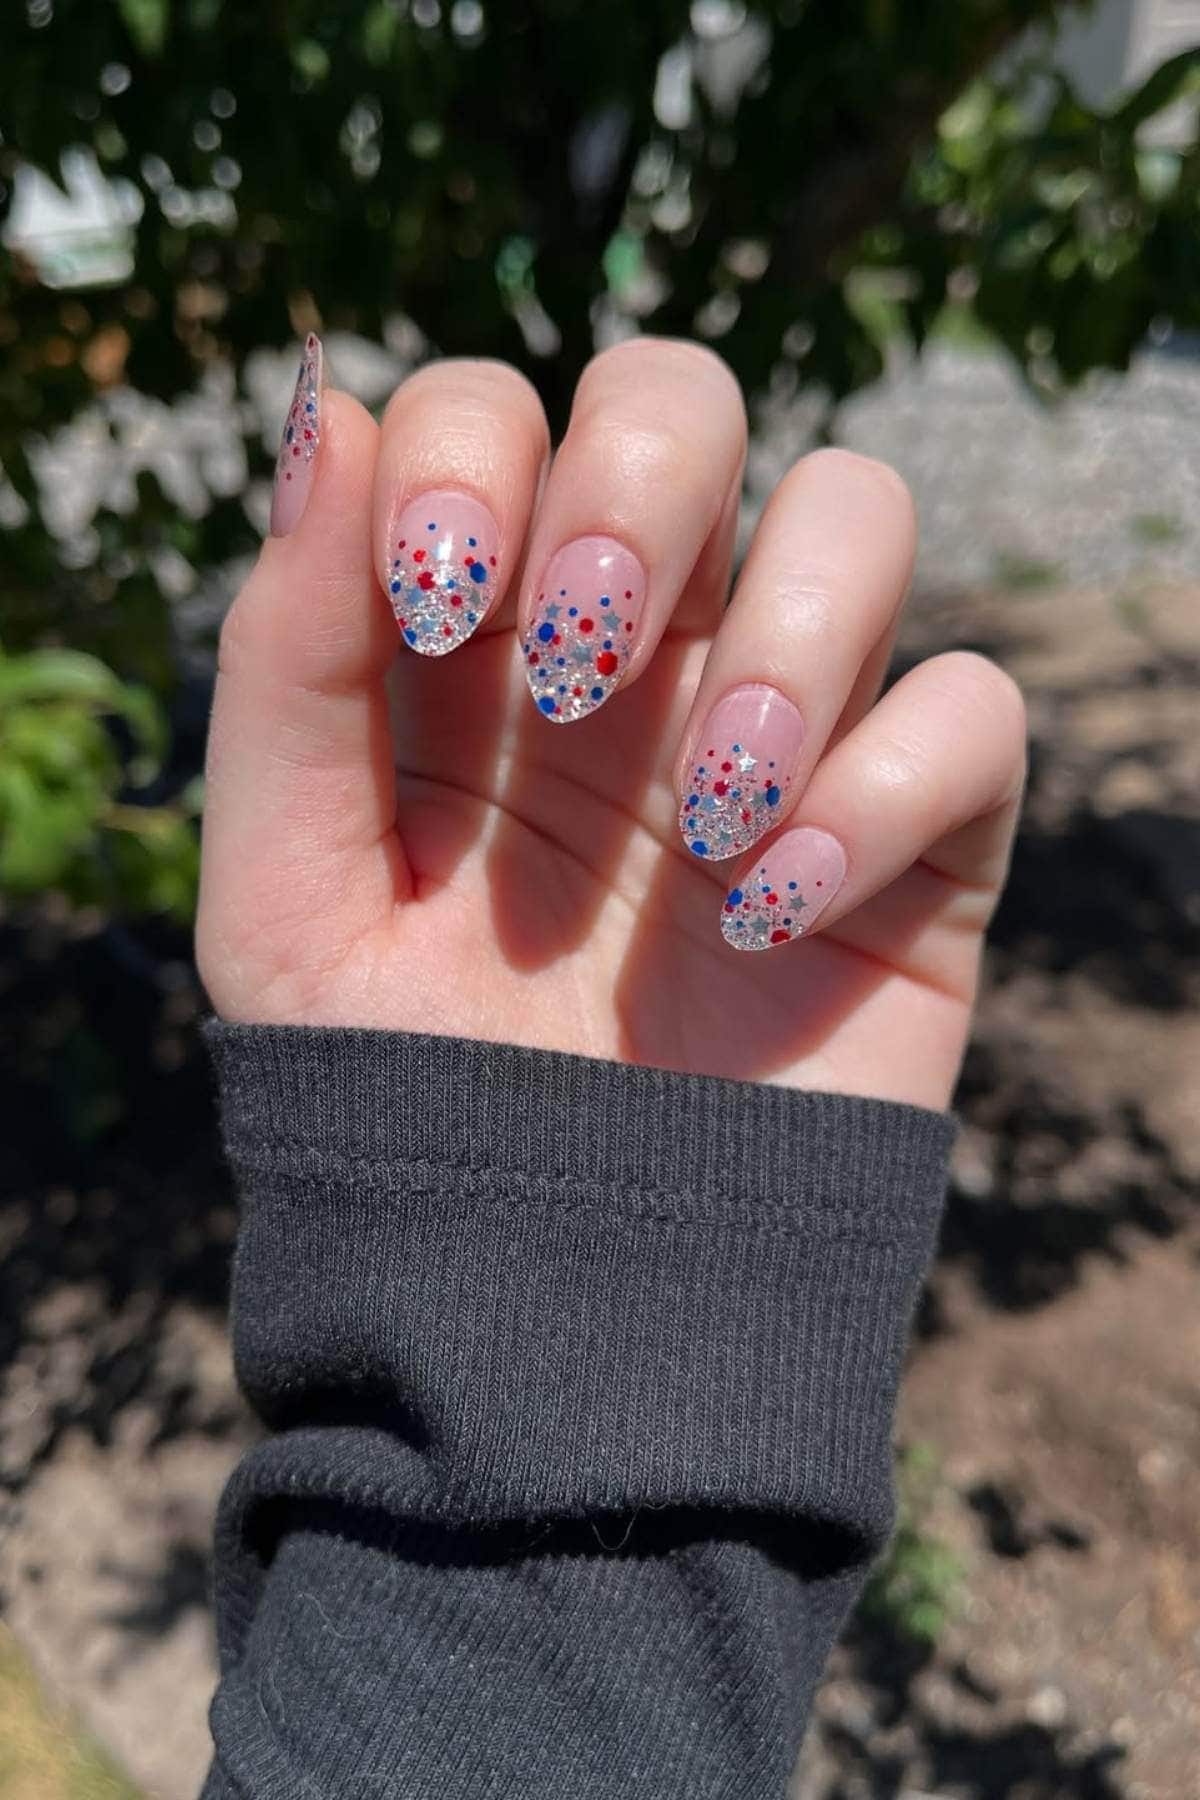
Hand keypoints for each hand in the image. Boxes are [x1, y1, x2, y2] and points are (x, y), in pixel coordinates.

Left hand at [197, 337, 1024, 1109]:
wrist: (556, 1295)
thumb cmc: (405, 1092)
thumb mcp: (288, 891)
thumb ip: (285, 661)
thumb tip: (319, 408)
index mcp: (476, 643)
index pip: (492, 412)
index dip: (468, 452)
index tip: (434, 606)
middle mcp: (636, 652)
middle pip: (685, 398)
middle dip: (638, 482)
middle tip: (581, 662)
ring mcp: (781, 728)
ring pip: (859, 505)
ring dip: (787, 627)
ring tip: (707, 816)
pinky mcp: (914, 834)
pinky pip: (971, 710)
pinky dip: (888, 789)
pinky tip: (775, 921)